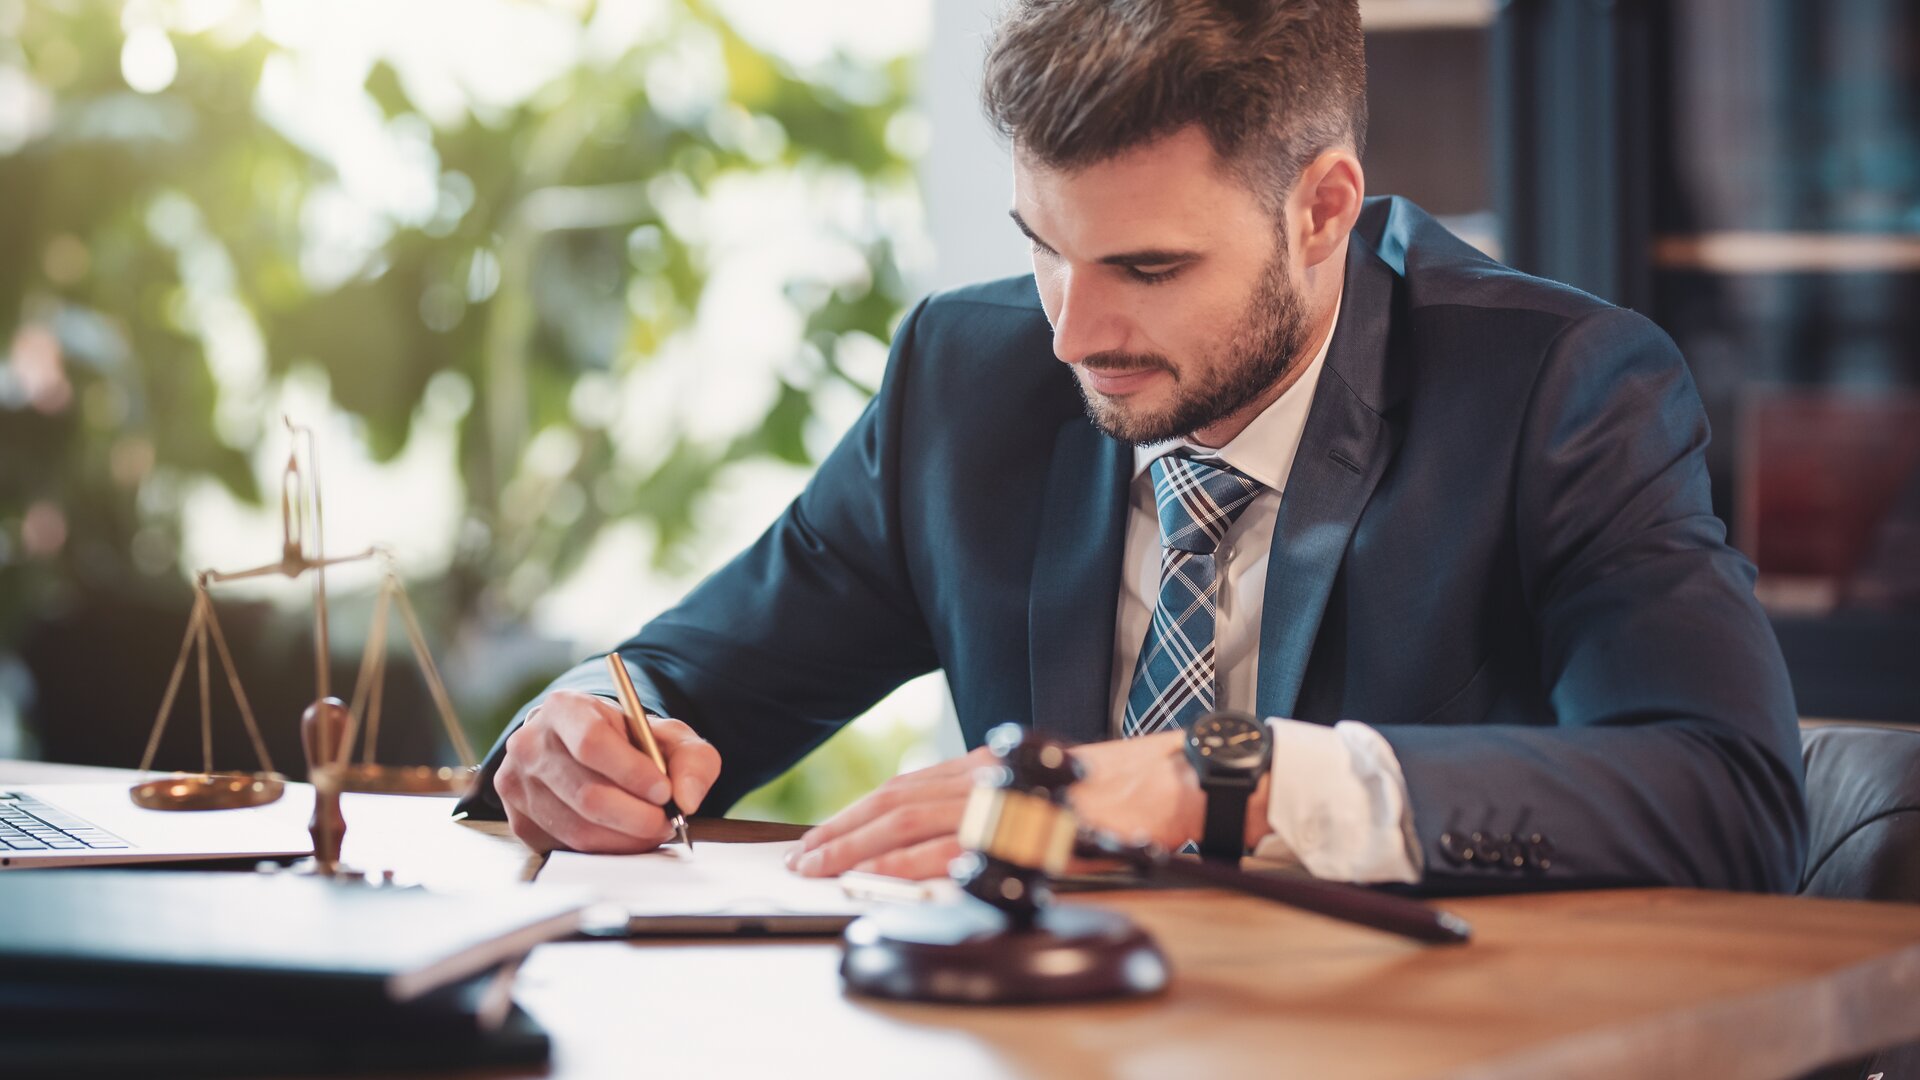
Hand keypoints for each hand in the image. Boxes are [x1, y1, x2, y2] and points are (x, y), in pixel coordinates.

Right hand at [494, 689, 720, 852]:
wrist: (585, 752)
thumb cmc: (628, 743)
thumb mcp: (668, 736)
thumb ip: (692, 760)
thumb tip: (687, 799)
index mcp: (564, 709)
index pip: (592, 743)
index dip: (631, 772)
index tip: (664, 792)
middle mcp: (530, 744)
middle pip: (586, 794)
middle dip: (637, 816)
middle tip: (667, 821)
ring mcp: (518, 785)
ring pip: (578, 828)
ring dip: (625, 838)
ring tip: (651, 829)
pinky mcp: (519, 821)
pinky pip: (568, 847)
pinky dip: (605, 850)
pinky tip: (624, 836)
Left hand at [789, 730, 1208, 879]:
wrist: (1163, 781)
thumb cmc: (1108, 789)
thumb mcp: (1035, 785)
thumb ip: (989, 803)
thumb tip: (943, 837)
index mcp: (982, 766)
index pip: (904, 787)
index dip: (857, 812)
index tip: (822, 836)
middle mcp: (983, 776)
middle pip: (895, 801)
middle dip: (842, 831)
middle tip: (803, 856)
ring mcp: (1001, 799)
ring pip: (912, 820)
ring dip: (861, 846)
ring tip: (823, 866)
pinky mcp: (1022, 827)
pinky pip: (956, 845)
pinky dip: (914, 860)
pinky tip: (885, 874)